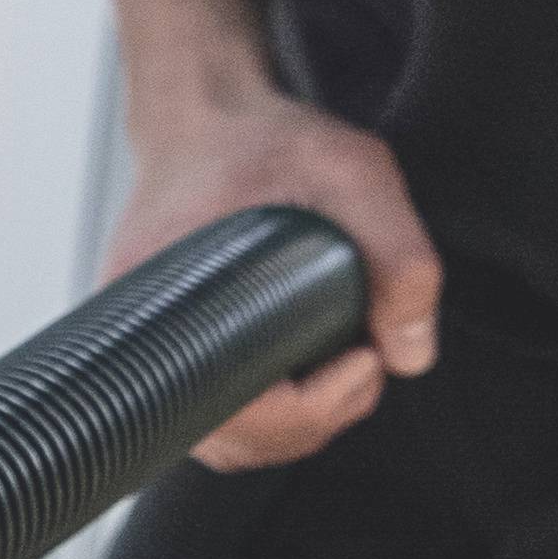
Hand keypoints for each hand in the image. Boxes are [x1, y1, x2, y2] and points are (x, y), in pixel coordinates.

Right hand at [103, 76, 440, 467]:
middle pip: (232, 443)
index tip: (365, 358)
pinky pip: (213, 411)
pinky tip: (304, 362)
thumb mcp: (354, 173)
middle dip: (315, 420)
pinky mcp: (166, 348)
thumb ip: (399, 257)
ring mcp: (153, 349)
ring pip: (225, 437)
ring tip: (339, 364)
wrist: (205, 114)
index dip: (315, 409)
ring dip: (296, 419)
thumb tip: (410, 355)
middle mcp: (147, 341)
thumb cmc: (263, 138)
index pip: (239, 419)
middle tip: (363, 363)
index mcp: (174, 307)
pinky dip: (270, 405)